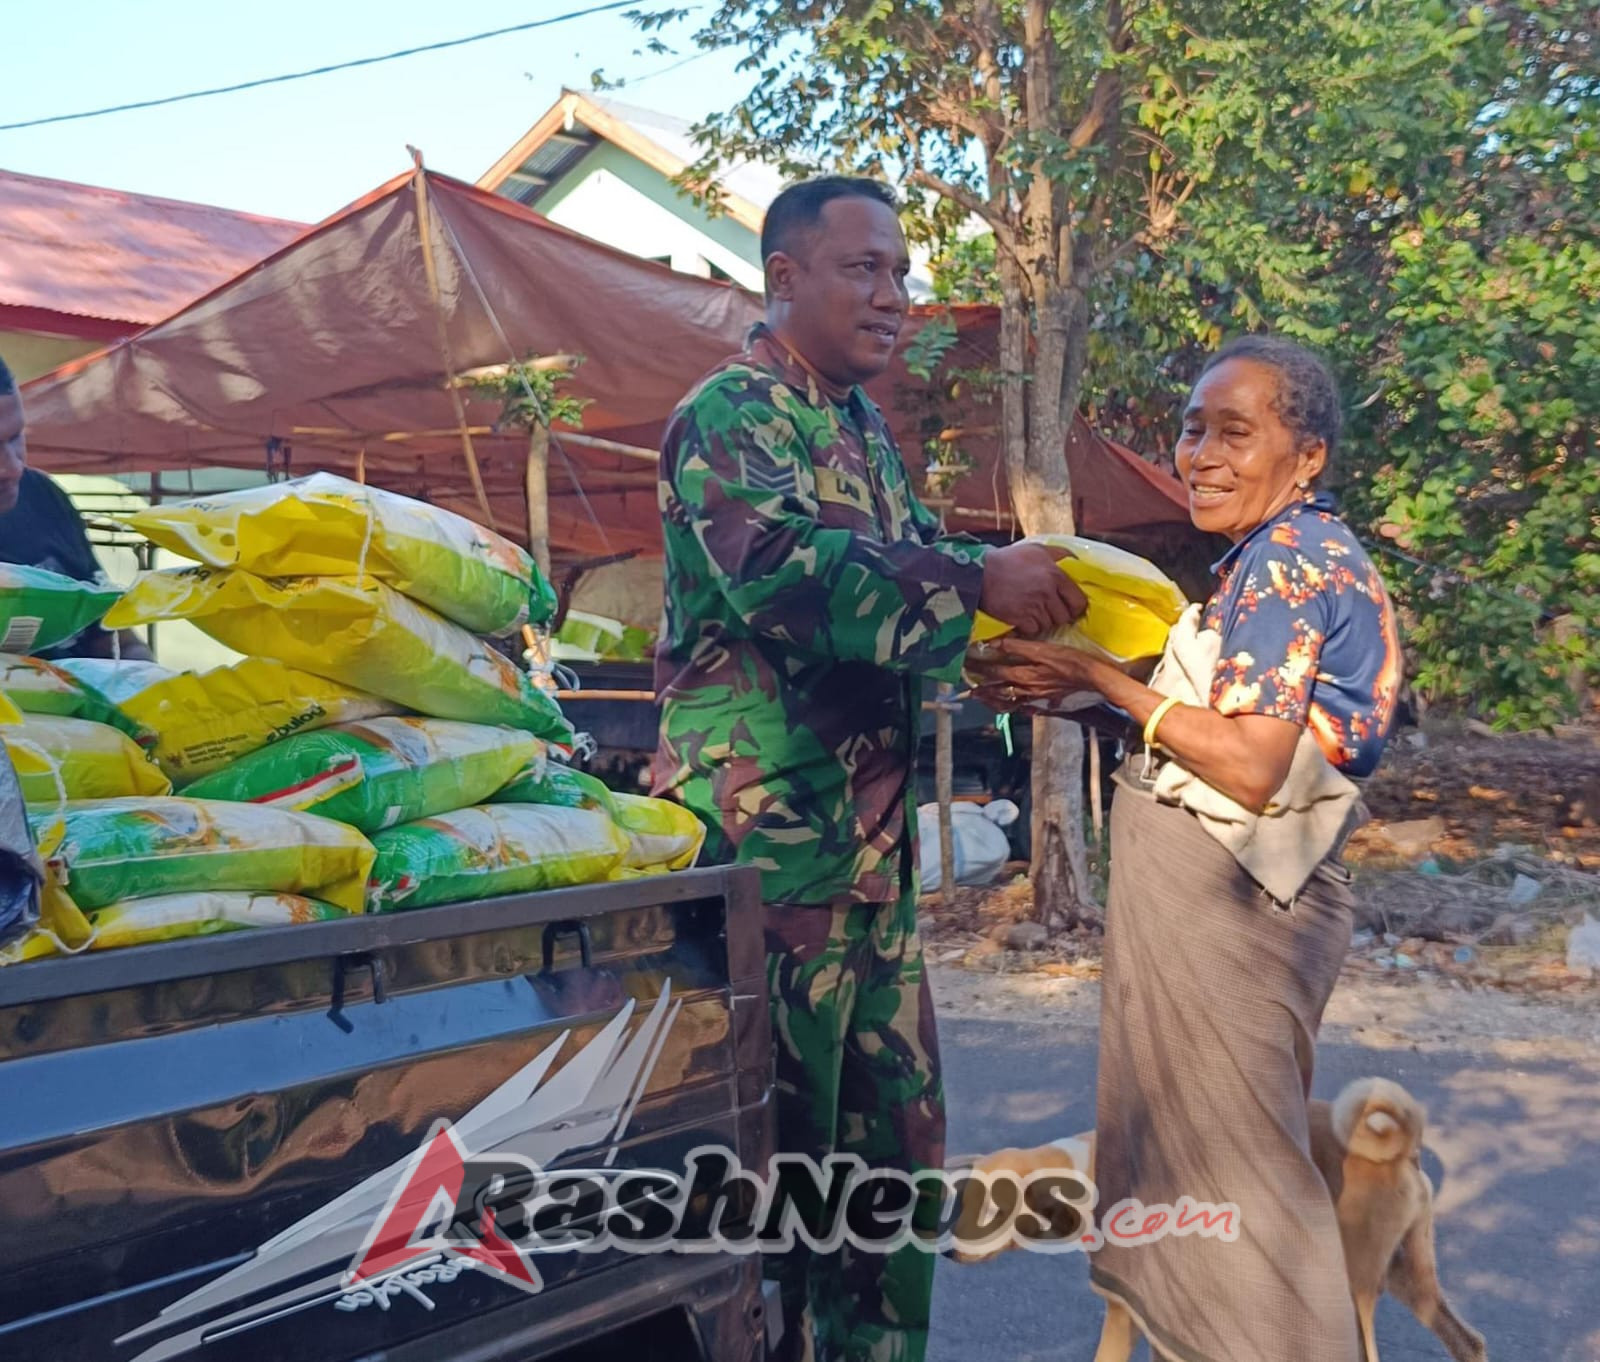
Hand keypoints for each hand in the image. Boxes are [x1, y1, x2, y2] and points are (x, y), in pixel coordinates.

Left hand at [968, 638, 1105, 709]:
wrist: (1092, 677)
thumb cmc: (1069, 660)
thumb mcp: (1043, 649)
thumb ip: (1018, 647)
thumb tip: (995, 644)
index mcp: (1024, 676)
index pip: (995, 673)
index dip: (980, 669)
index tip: (967, 666)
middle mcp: (1027, 690)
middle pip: (999, 691)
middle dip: (982, 690)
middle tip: (968, 690)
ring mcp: (1037, 697)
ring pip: (1010, 702)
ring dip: (994, 701)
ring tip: (983, 700)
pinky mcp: (1047, 701)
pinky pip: (1027, 708)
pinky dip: (1017, 709)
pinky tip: (1015, 708)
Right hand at [977, 543, 1088, 637]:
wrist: (980, 573)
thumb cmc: (1010, 559)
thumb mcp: (1038, 550)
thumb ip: (1060, 555)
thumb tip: (1077, 562)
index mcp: (1056, 575)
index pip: (1079, 602)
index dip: (1074, 607)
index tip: (1067, 606)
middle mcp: (1048, 592)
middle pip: (1064, 617)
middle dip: (1057, 615)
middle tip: (1047, 609)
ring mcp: (1034, 607)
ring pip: (1049, 625)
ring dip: (1042, 621)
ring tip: (1031, 611)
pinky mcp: (1020, 619)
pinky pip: (1034, 631)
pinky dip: (1028, 627)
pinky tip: (1022, 617)